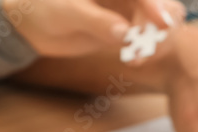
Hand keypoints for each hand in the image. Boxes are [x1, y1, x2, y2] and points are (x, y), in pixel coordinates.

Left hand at [3, 0, 183, 57]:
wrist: (34, 25)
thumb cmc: (47, 8)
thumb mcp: (70, 12)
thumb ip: (97, 21)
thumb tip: (124, 34)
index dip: (155, 5)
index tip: (162, 24)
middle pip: (157, 4)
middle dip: (157, 26)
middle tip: (145, 49)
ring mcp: (127, 9)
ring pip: (155, 21)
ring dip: (154, 40)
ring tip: (138, 58)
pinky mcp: (124, 28)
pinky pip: (144, 37)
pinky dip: (145, 48)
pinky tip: (135, 60)